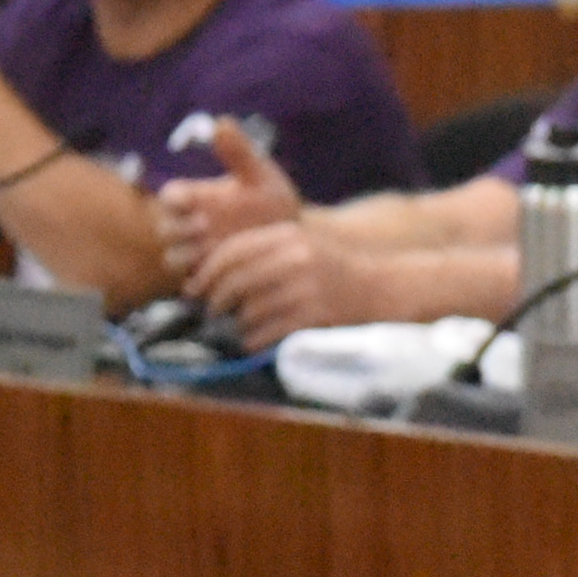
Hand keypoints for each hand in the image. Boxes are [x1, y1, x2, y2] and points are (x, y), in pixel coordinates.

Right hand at [153, 119, 303, 271]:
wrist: (295, 243)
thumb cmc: (274, 204)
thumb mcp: (261, 176)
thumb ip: (239, 152)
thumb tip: (221, 122)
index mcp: (195, 198)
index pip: (168, 197)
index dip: (175, 201)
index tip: (195, 203)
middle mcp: (189, 227)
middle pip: (165, 230)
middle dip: (181, 230)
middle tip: (206, 229)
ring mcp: (196, 254)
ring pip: (173, 259)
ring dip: (189, 258)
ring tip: (216, 255)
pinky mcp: (207, 279)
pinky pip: (192, 284)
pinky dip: (204, 282)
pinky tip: (225, 274)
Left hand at [183, 218, 376, 345]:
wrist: (384, 286)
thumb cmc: (333, 268)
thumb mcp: (300, 244)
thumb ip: (260, 253)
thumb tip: (209, 276)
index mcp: (287, 235)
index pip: (231, 251)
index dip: (206, 272)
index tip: (193, 289)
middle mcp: (295, 257)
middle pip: (235, 281)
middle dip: (215, 300)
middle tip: (209, 312)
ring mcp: (307, 287)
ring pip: (250, 309)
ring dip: (237, 323)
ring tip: (237, 328)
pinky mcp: (316, 314)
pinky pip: (269, 330)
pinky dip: (254, 339)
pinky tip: (253, 341)